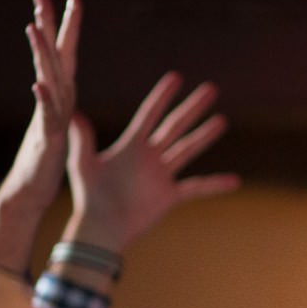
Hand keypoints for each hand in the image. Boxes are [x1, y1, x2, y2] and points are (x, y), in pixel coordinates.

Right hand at [0, 0, 81, 270]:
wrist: (29, 194)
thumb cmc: (44, 164)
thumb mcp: (59, 130)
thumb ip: (60, 108)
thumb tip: (59, 90)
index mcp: (59, 97)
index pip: (63, 55)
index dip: (66, 27)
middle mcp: (51, 102)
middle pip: (51, 57)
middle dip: (47, 26)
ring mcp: (46, 118)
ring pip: (46, 80)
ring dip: (40, 54)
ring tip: (33, 27)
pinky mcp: (46, 140)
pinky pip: (45, 117)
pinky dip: (43, 101)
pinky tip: (38, 84)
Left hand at [62, 71, 239, 252]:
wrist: (100, 229)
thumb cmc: (88, 197)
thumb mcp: (82, 164)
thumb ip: (81, 138)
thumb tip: (71, 113)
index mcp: (131, 146)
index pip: (149, 114)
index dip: (162, 97)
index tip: (176, 77)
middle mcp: (150, 157)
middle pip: (175, 126)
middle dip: (192, 108)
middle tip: (211, 89)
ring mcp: (161, 175)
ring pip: (188, 150)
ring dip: (204, 135)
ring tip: (222, 119)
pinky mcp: (169, 196)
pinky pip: (196, 188)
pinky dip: (215, 185)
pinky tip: (235, 181)